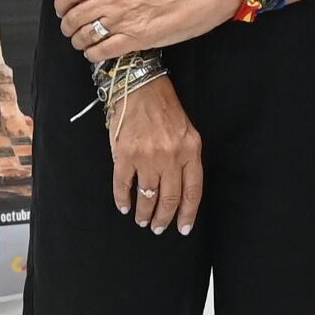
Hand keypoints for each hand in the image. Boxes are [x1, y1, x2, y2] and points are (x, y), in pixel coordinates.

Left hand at [57, 0, 241, 63]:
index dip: (61, 3)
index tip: (61, 9)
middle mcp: (112, 1)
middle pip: (74, 17)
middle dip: (68, 27)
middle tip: (70, 30)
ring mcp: (122, 21)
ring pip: (85, 36)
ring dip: (79, 42)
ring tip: (82, 43)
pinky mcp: (133, 40)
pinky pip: (102, 51)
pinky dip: (93, 55)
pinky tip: (94, 54)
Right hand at [107, 73, 202, 235]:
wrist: (140, 87)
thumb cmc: (164, 108)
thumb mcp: (186, 132)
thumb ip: (185, 159)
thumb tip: (178, 189)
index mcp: (190, 151)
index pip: (192, 191)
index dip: (188, 214)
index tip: (183, 228)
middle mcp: (171, 156)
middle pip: (169, 198)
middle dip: (163, 218)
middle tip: (158, 228)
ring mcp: (147, 156)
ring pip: (147, 195)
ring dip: (144, 212)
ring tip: (142, 220)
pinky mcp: (125, 154)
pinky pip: (123, 184)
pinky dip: (122, 199)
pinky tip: (124, 206)